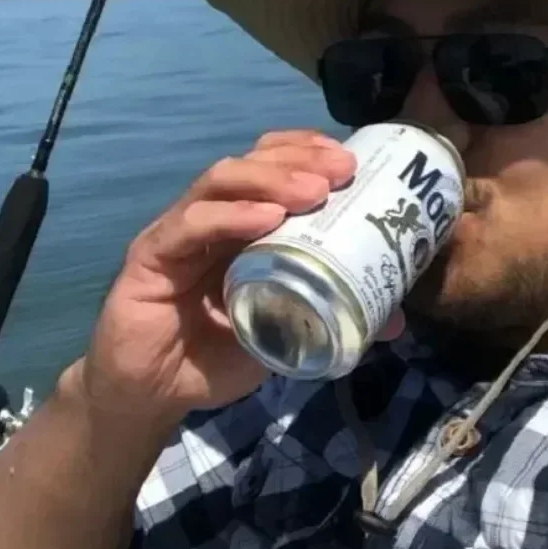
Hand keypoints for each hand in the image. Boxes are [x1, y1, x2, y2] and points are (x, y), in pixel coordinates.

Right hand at [78, 130, 402, 420]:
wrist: (155, 396)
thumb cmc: (220, 354)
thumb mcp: (287, 332)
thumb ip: (332, 317)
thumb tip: (395, 318)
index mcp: (245, 224)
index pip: (274, 165)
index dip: (310, 152)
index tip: (352, 160)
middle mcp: (214, 216)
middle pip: (253, 162)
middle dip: (300, 159)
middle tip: (343, 170)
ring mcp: (180, 231)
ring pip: (221, 181)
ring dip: (271, 179)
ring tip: (314, 191)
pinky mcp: (151, 255)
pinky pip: (189, 225)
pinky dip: (229, 216)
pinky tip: (265, 218)